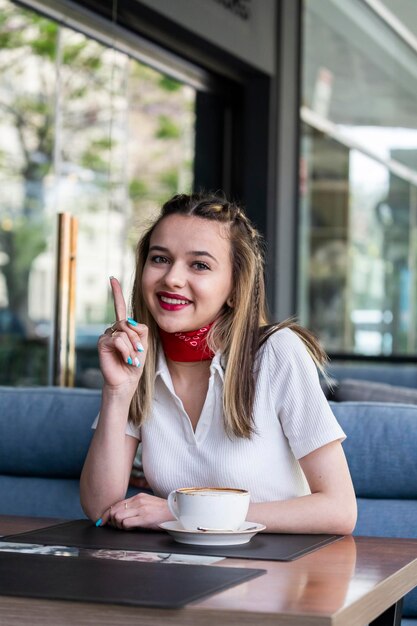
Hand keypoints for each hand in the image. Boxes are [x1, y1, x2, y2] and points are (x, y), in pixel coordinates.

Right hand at [98, 277, 147, 392]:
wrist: (126, 381)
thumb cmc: (135, 364)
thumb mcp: (143, 344)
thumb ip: (140, 330)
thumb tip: (128, 321)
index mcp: (124, 328)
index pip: (120, 307)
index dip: (116, 292)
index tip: (112, 278)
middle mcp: (113, 329)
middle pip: (128, 323)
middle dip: (137, 338)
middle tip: (138, 353)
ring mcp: (106, 335)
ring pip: (124, 331)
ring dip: (132, 346)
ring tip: (131, 359)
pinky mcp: (102, 343)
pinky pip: (118, 339)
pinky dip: (125, 350)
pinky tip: (125, 359)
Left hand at [101, 493, 173, 529]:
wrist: (177, 513)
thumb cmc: (163, 512)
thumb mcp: (148, 505)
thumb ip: (136, 507)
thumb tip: (122, 515)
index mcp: (138, 497)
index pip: (117, 504)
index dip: (108, 513)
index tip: (103, 521)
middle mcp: (138, 501)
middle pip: (115, 510)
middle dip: (111, 520)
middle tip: (115, 527)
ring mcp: (141, 509)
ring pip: (118, 516)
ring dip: (118, 525)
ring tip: (125, 528)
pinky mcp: (144, 518)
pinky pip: (126, 523)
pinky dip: (125, 528)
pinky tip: (131, 529)